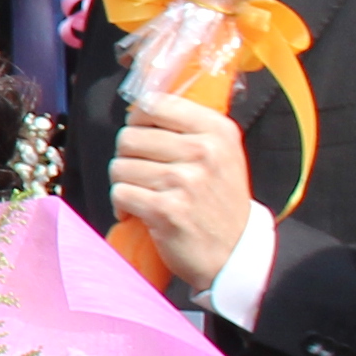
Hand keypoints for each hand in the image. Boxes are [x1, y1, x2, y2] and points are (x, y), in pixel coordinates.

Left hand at [108, 87, 260, 290]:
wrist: (235, 251)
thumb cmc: (220, 200)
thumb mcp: (221, 152)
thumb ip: (188, 126)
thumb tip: (141, 106)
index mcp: (217, 130)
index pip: (155, 103)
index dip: (138, 120)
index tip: (141, 135)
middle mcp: (203, 151)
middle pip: (129, 137)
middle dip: (127, 157)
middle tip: (141, 173)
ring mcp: (185, 180)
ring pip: (120, 166)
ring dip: (124, 183)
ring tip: (143, 194)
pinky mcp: (166, 209)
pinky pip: (120, 193)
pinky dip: (122, 206)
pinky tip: (138, 212)